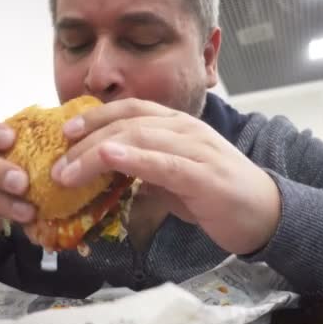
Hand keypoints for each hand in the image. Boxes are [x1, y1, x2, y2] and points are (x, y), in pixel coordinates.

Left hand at [50, 98, 280, 254]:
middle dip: (87, 141)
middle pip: (128, 123)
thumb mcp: (172, 177)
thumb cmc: (215, 193)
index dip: (96, 116)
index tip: (66, 132)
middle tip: (58, 163)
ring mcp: (197, 149)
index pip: (130, 110)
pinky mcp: (204, 175)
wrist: (264, 213)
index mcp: (177, 125)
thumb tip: (106, 174)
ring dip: (98, 153)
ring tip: (68, 169)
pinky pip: (164, 163)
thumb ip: (144, 169)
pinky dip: (134, 158)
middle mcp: (185, 130)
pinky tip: (110, 156)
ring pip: (140, 138)